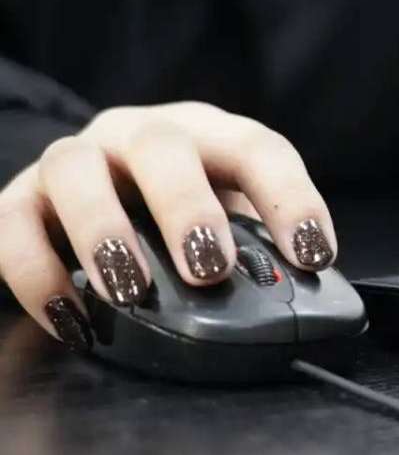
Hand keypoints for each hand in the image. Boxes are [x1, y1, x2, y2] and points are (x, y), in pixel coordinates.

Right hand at [0, 102, 335, 349]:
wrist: (95, 190)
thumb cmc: (179, 213)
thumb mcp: (228, 221)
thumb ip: (259, 255)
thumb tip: (307, 312)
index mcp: (210, 136)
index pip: (259, 150)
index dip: (290, 199)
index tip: (312, 255)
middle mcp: (140, 135)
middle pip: (164, 147)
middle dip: (188, 208)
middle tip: (209, 271)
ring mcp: (77, 160)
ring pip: (76, 170)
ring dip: (103, 230)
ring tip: (129, 291)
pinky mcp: (19, 197)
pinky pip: (11, 224)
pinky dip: (35, 274)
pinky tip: (70, 319)